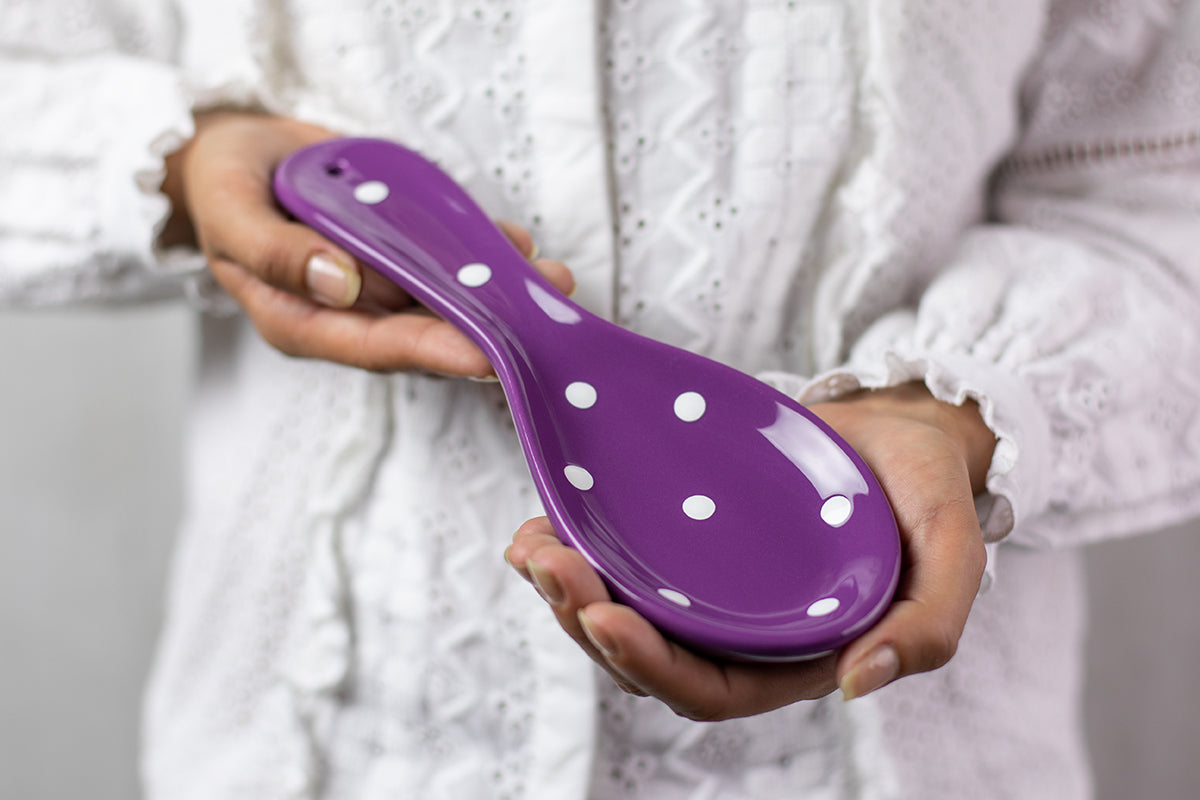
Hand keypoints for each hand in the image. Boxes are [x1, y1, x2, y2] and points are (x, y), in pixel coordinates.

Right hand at [161, 111, 574, 374]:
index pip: (376, 346)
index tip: (487, 354)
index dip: (433, 351)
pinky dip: (484, 253)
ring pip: (445, 300)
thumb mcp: (232, 212)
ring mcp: (378, 286)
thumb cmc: (226, 186)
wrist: (238, 152)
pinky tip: (520, 247)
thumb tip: (339, 284)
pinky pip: (447, 261)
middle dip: (487, 327)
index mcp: (303, 321)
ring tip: (551, 281)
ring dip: (500, 292)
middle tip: (544, 317)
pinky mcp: (399, 254)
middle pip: (425, 332)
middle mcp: (350, 314)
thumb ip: (275, 253)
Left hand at [505, 382, 992, 719]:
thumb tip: (859, 687)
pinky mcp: (683, 539)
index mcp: (792, 652)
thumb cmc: (924, 493)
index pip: (707, 687)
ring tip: (529, 546)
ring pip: (618, 609)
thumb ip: (929, 625)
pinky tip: (542, 519)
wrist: (899, 430)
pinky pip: (619, 557)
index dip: (650, 665)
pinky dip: (575, 544)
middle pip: (643, 654)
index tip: (604, 618)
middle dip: (585, 619)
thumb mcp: (950, 552)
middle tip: (547, 565)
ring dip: (564, 588)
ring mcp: (705, 585)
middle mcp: (738, 630)